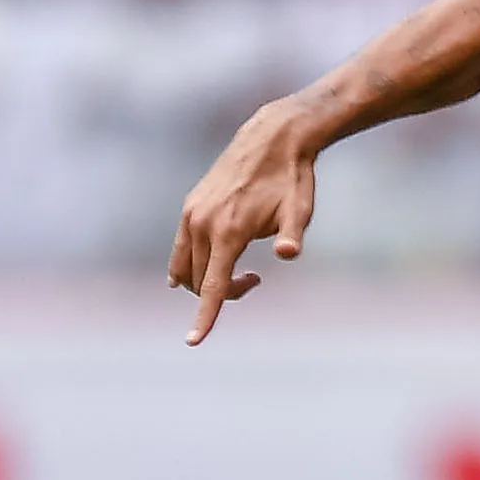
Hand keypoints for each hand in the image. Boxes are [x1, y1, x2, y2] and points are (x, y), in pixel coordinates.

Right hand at [166, 101, 318, 344]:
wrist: (272, 138)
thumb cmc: (292, 180)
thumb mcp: (300, 211)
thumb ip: (292, 236)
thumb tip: (289, 253)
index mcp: (227, 232)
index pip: (211, 286)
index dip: (204, 316)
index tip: (192, 341)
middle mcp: (201, 224)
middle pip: (198, 281)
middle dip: (221, 293)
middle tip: (257, 279)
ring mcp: (192, 213)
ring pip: (184, 266)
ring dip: (204, 279)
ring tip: (243, 268)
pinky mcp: (190, 205)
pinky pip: (180, 247)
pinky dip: (187, 265)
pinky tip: (192, 273)